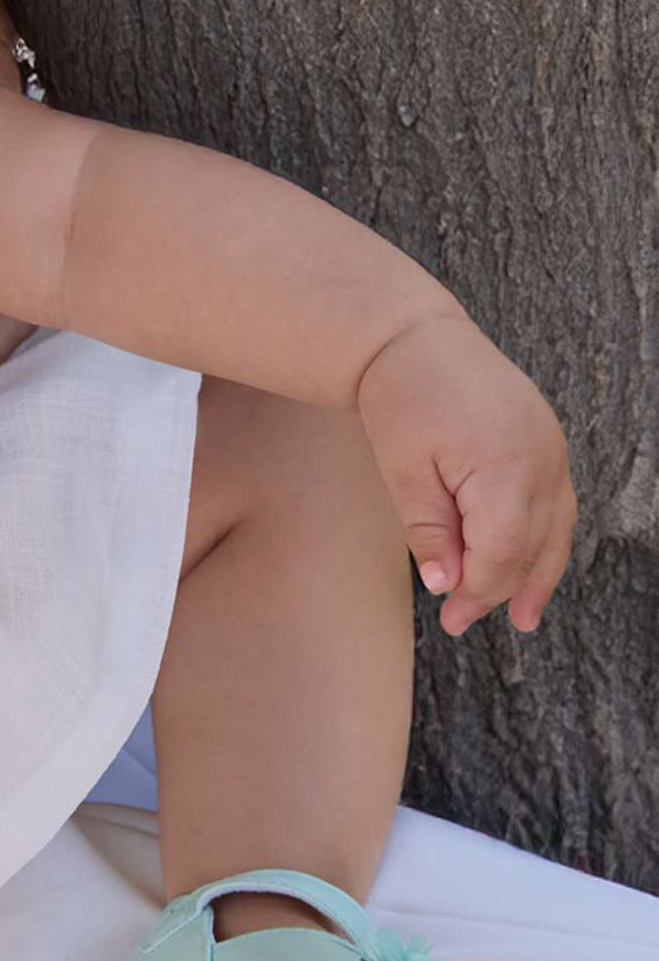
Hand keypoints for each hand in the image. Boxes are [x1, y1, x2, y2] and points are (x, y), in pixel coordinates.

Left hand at [356, 313, 577, 636]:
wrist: (415, 339)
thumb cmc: (402, 400)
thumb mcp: (404, 472)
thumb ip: (430, 532)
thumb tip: (445, 585)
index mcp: (505, 467)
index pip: (502, 552)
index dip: (479, 591)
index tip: (450, 617)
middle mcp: (542, 460)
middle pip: (533, 546)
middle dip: (500, 589)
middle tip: (463, 622)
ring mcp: (553, 449)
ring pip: (556, 529)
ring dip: (538, 574)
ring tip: (523, 617)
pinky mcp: (549, 442)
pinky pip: (557, 504)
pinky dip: (544, 539)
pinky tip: (531, 564)